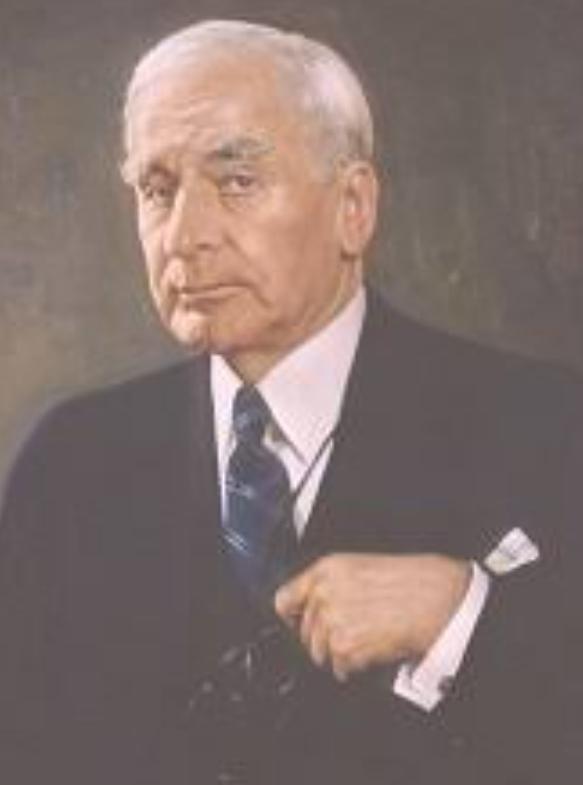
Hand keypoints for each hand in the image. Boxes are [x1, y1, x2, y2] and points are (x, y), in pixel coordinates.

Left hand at [274, 553, 470, 681]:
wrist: (436, 598)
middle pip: (303, 633)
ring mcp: (332, 620)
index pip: (284, 600)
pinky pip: (339, 668)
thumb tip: (314, 607)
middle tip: (350, 636)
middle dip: (323, 640)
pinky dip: (354, 668)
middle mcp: (323, 593)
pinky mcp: (345, 645)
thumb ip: (331, 584)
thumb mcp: (361, 567)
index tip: (299, 625)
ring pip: (319, 654)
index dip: (292, 617)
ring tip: (365, 642)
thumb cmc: (410, 581)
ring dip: (339, 656)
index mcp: (326, 569)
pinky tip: (372, 652)